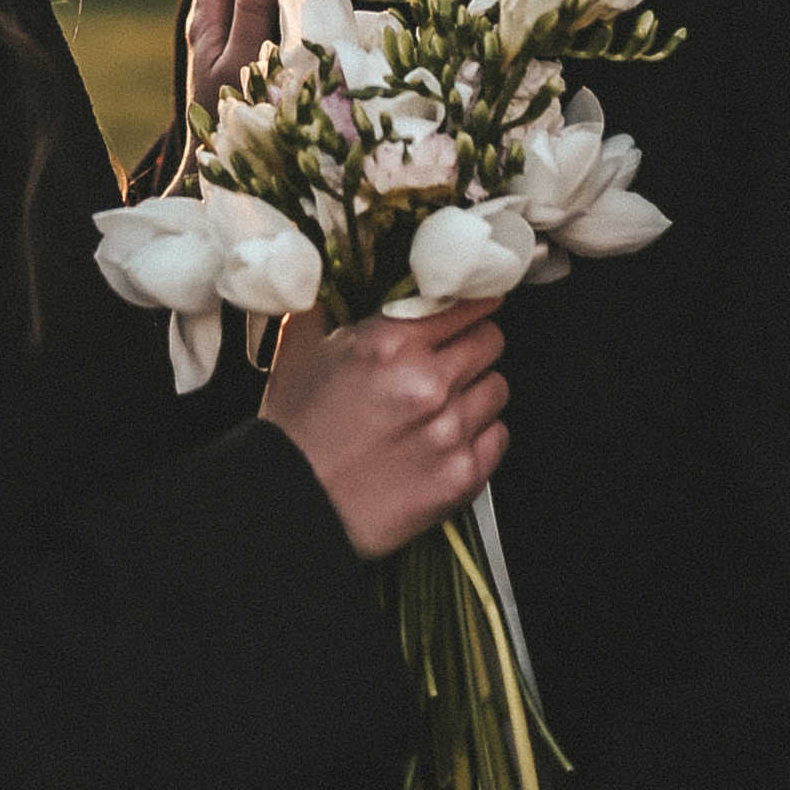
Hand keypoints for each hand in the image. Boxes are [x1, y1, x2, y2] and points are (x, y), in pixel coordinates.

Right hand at [259, 302, 507, 559]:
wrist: (291, 508)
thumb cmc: (293, 434)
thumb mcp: (297, 351)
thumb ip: (323, 306)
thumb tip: (333, 281)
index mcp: (391, 343)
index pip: (467, 303)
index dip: (470, 303)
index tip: (471, 306)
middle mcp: (428, 382)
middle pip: (491, 340)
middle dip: (474, 343)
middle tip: (452, 356)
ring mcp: (450, 431)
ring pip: (499, 388)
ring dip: (477, 390)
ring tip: (446, 403)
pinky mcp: (463, 476)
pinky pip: (499, 437)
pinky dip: (481, 434)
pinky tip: (450, 438)